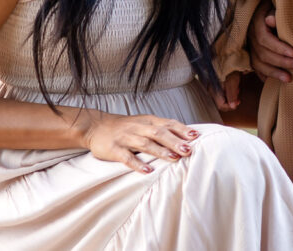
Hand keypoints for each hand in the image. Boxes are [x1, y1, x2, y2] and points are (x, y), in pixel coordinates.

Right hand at [81, 111, 199, 173]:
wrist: (96, 126)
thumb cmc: (126, 126)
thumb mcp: (144, 123)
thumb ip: (162, 129)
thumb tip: (185, 137)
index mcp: (148, 121)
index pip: (168, 124)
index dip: (182, 130)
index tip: (196, 136)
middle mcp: (139, 128)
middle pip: (159, 133)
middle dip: (175, 141)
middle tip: (188, 150)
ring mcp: (126, 138)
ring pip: (145, 144)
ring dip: (161, 151)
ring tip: (174, 158)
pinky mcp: (114, 149)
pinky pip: (127, 157)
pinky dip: (137, 164)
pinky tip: (148, 171)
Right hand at [208, 72, 240, 111]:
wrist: (227, 60)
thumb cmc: (229, 71)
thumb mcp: (232, 83)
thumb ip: (232, 96)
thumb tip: (233, 107)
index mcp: (214, 91)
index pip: (221, 105)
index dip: (230, 106)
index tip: (237, 103)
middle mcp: (211, 91)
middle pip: (221, 103)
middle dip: (231, 101)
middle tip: (238, 97)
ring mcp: (213, 88)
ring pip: (221, 99)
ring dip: (230, 97)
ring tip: (236, 90)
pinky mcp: (216, 85)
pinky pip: (221, 93)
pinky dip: (228, 93)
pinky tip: (233, 88)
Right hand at [247, 0, 292, 82]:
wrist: (265, 6)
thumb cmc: (275, 6)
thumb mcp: (275, 6)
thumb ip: (276, 14)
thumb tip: (271, 20)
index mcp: (256, 23)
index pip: (264, 39)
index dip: (278, 47)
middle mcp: (251, 36)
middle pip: (263, 53)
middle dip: (282, 62)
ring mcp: (250, 46)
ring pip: (258, 63)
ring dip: (274, 73)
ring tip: (290, 79)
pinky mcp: (251, 53)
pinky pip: (256, 68)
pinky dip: (265, 75)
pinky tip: (275, 82)